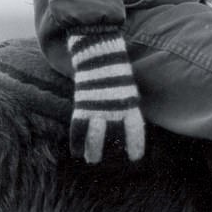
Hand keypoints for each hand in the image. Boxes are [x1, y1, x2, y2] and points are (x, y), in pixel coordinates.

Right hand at [67, 29, 144, 163]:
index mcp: (128, 103)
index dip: (135, 144)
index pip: (135, 128)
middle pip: (114, 136)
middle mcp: (114, 108)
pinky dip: (76, 141)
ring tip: (92, 160)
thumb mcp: (128, 87)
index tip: (135, 158)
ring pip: (94, 136)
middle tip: (109, 161)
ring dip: (93, 150)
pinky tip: (76, 152)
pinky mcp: (82, 104)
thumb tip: (133, 118)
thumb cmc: (115, 71)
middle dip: (111, 151)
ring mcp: (97, 107)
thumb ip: (128, 104)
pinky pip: (77, 127)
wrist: (99, 51)